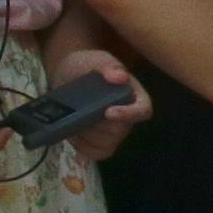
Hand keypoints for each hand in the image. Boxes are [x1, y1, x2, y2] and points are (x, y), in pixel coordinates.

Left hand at [48, 46, 148, 162]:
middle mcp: (128, 116)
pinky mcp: (99, 140)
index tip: (108, 112)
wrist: (69, 74)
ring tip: (71, 123)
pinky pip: (97, 152)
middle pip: (120, 131)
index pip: (143, 110)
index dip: (129, 115)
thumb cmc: (86, 65)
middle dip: (97, 126)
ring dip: (87, 137)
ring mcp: (114, 131)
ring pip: (107, 144)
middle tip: (77, 115)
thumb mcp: (96, 60)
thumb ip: (108, 66)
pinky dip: (83, 148)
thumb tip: (119, 76)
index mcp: (135, 96)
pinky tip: (71, 136)